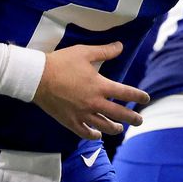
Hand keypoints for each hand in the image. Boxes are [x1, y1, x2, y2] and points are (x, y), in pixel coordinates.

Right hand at [33, 41, 148, 140]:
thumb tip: (121, 46)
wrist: (37, 77)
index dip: (138, 96)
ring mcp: (82, 114)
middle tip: (140, 121)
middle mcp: (94, 103)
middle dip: (132, 118)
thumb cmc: (61, 63)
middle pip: (119, 113)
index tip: (146, 98)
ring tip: (120, 128)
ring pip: (104, 126)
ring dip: (114, 128)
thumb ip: (104, 51)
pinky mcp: (69, 121)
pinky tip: (98, 135)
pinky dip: (93, 135)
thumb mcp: (84, 52)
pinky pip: (84, 133)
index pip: (125, 93)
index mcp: (100, 86)